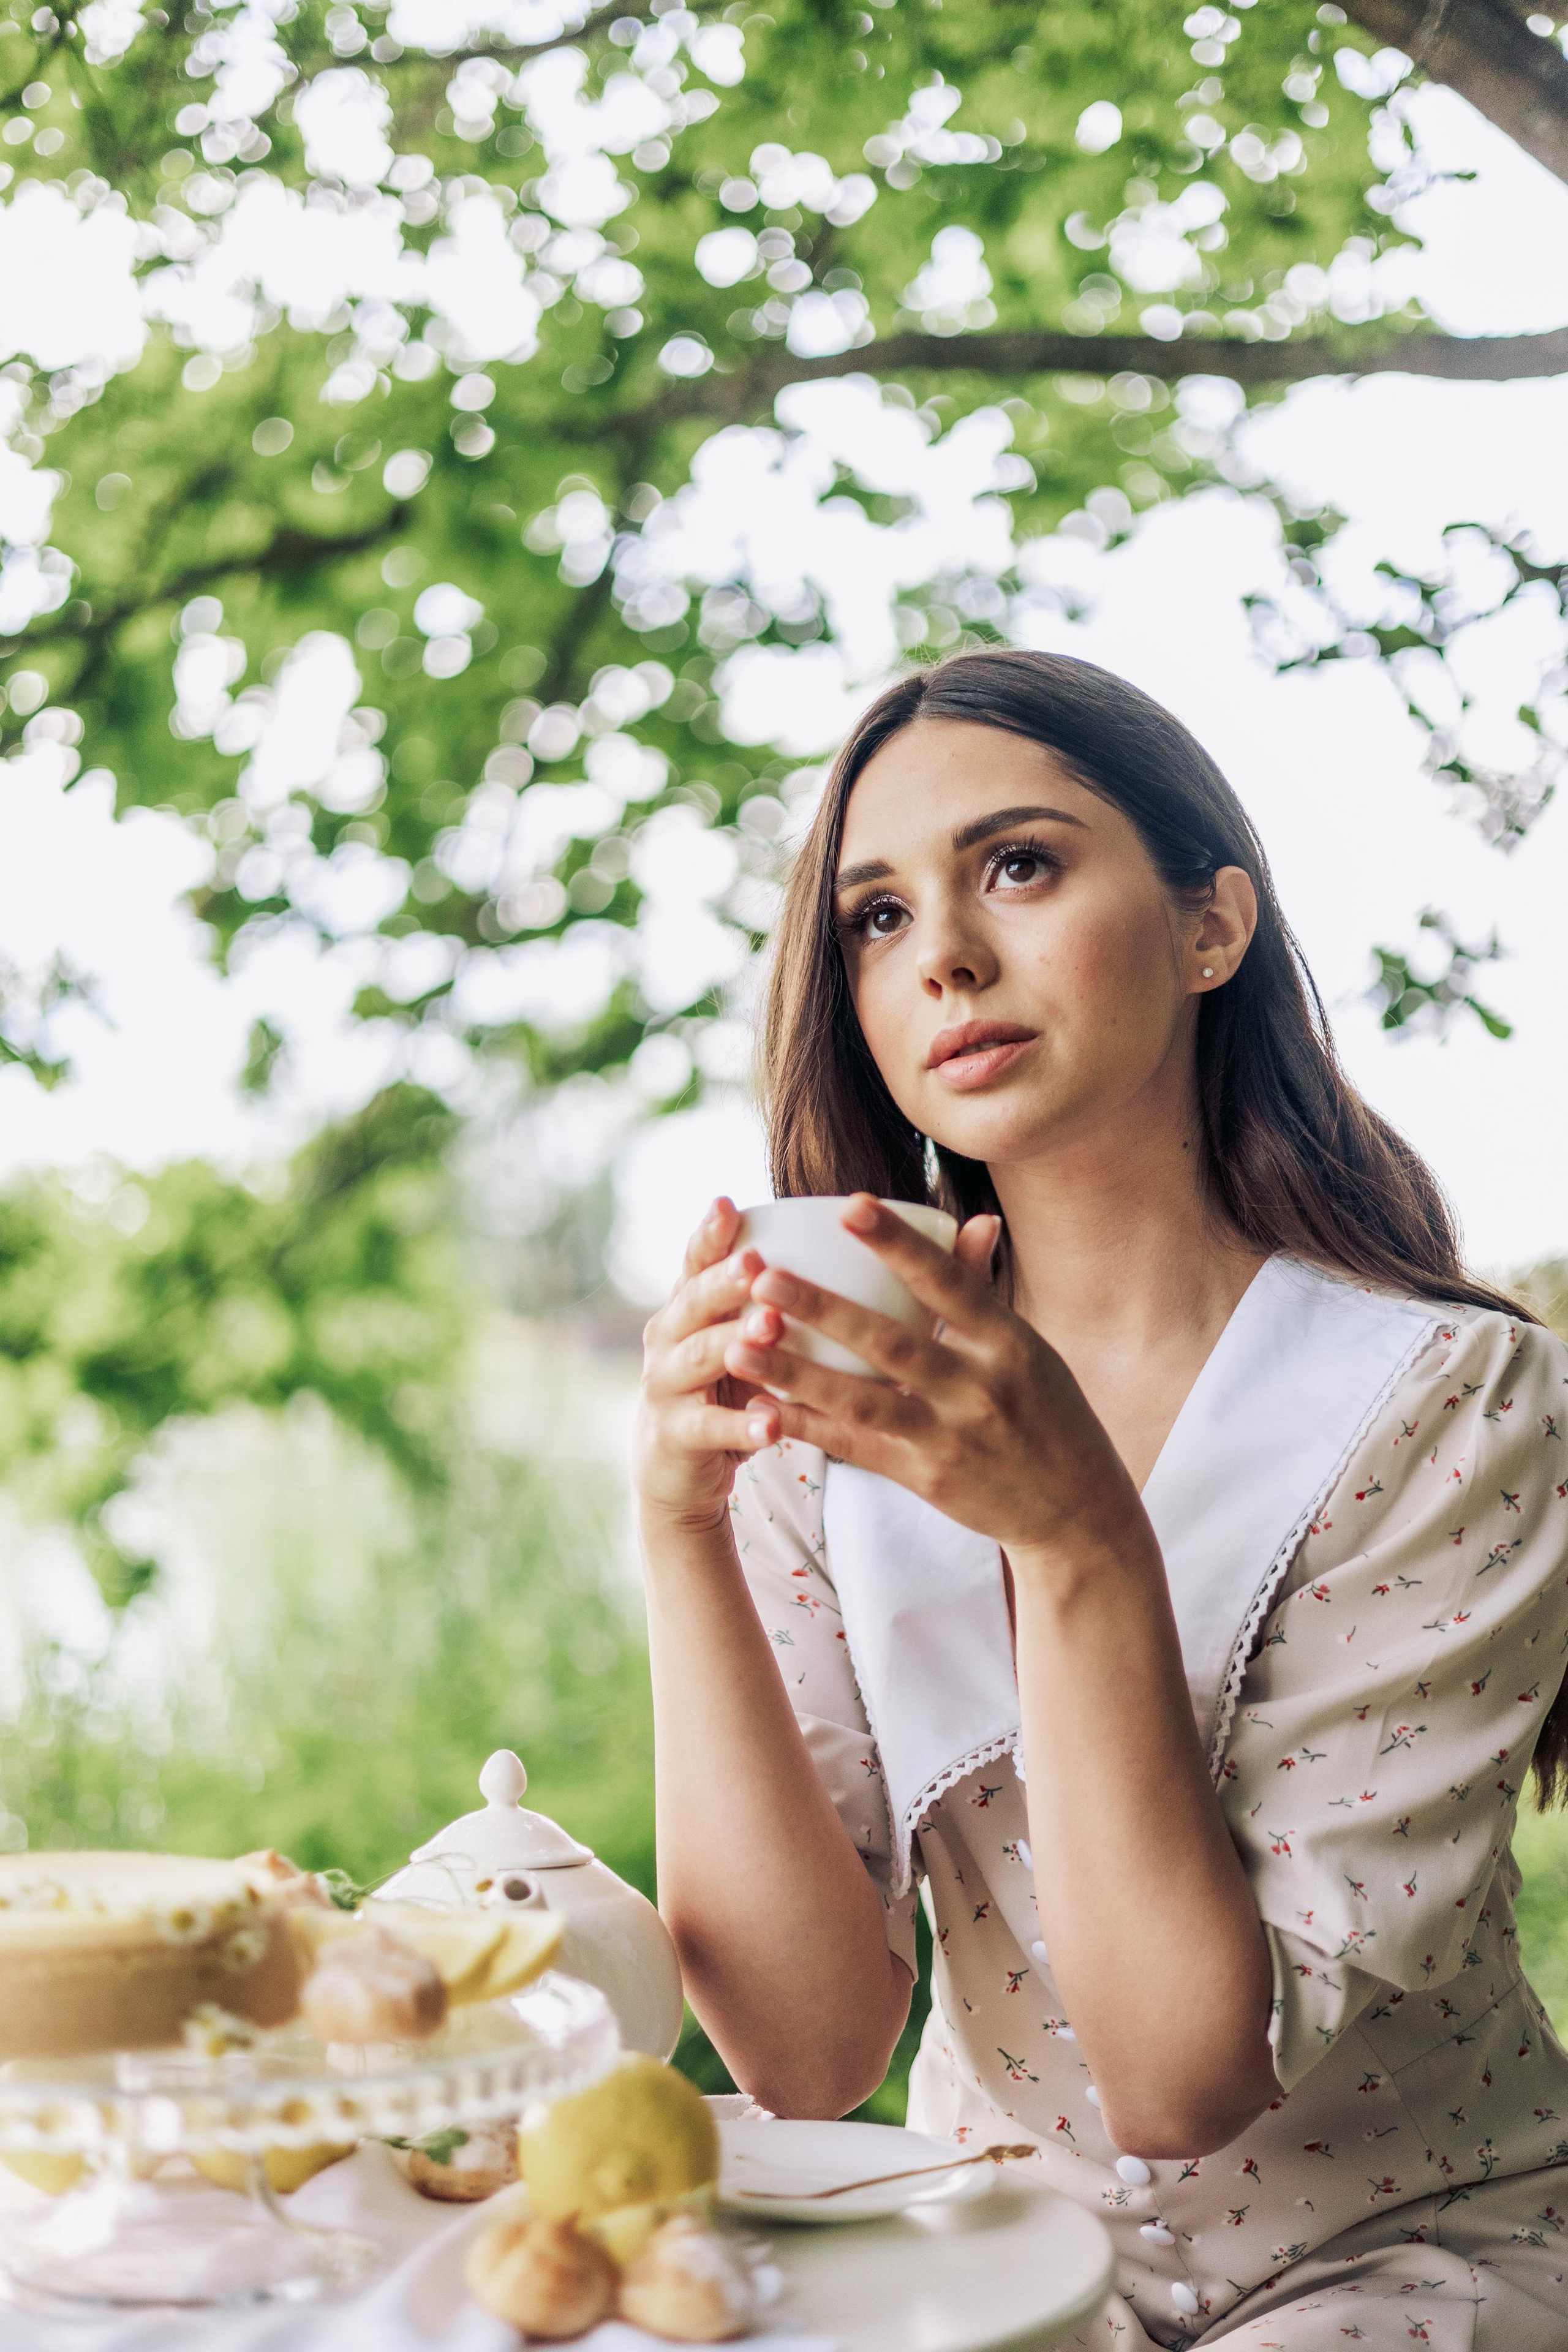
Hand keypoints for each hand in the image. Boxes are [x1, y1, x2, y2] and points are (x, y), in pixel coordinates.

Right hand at [634, 1197, 783, 1536]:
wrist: (677, 1470)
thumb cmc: (724, 1393)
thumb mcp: (740, 1343)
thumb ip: (769, 1303)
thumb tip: (848, 1257)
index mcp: (688, 1309)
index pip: (694, 1263)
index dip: (709, 1235)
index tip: (728, 1204)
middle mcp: (668, 1339)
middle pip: (693, 1301)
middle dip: (724, 1281)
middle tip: (756, 1262)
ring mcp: (665, 1387)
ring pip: (699, 1356)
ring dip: (737, 1341)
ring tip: (773, 1327)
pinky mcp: (674, 1436)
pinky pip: (709, 1428)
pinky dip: (742, 1426)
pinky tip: (773, 1426)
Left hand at [721, 1194, 1151, 1571]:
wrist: (1077, 1511)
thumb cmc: (1047, 1415)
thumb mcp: (1029, 1350)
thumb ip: (984, 1291)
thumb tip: (975, 1218)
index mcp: (1010, 1343)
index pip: (948, 1282)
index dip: (898, 1243)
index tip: (849, 1205)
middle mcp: (982, 1387)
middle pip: (894, 1342)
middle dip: (825, 1309)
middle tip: (764, 1277)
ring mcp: (953, 1437)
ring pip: (863, 1401)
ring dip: (797, 1373)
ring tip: (739, 1346)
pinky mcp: (928, 1479)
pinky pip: (857, 1449)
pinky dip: (809, 1428)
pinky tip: (763, 1408)